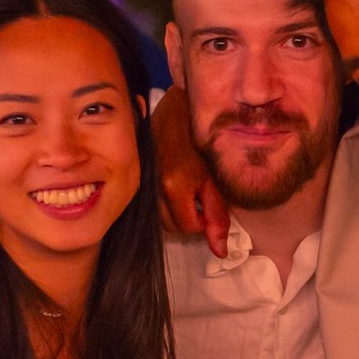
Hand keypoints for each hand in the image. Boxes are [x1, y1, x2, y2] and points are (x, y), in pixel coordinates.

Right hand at [150, 85, 229, 257]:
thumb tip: (220, 252)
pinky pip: (151, 204)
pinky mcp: (137, 177)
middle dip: (190, 218)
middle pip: (173, 227)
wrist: (177, 107)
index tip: (211, 204)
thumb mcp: (215, 176)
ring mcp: (142, 182)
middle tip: (201, 196)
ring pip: (160, 218)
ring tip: (188, 189)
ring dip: (176, 211)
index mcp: (175, 186)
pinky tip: (174, 185)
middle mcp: (154, 187)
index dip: (205, 221)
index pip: (190, 227)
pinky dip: (164, 202)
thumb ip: (218, 215)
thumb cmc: (201, 138)